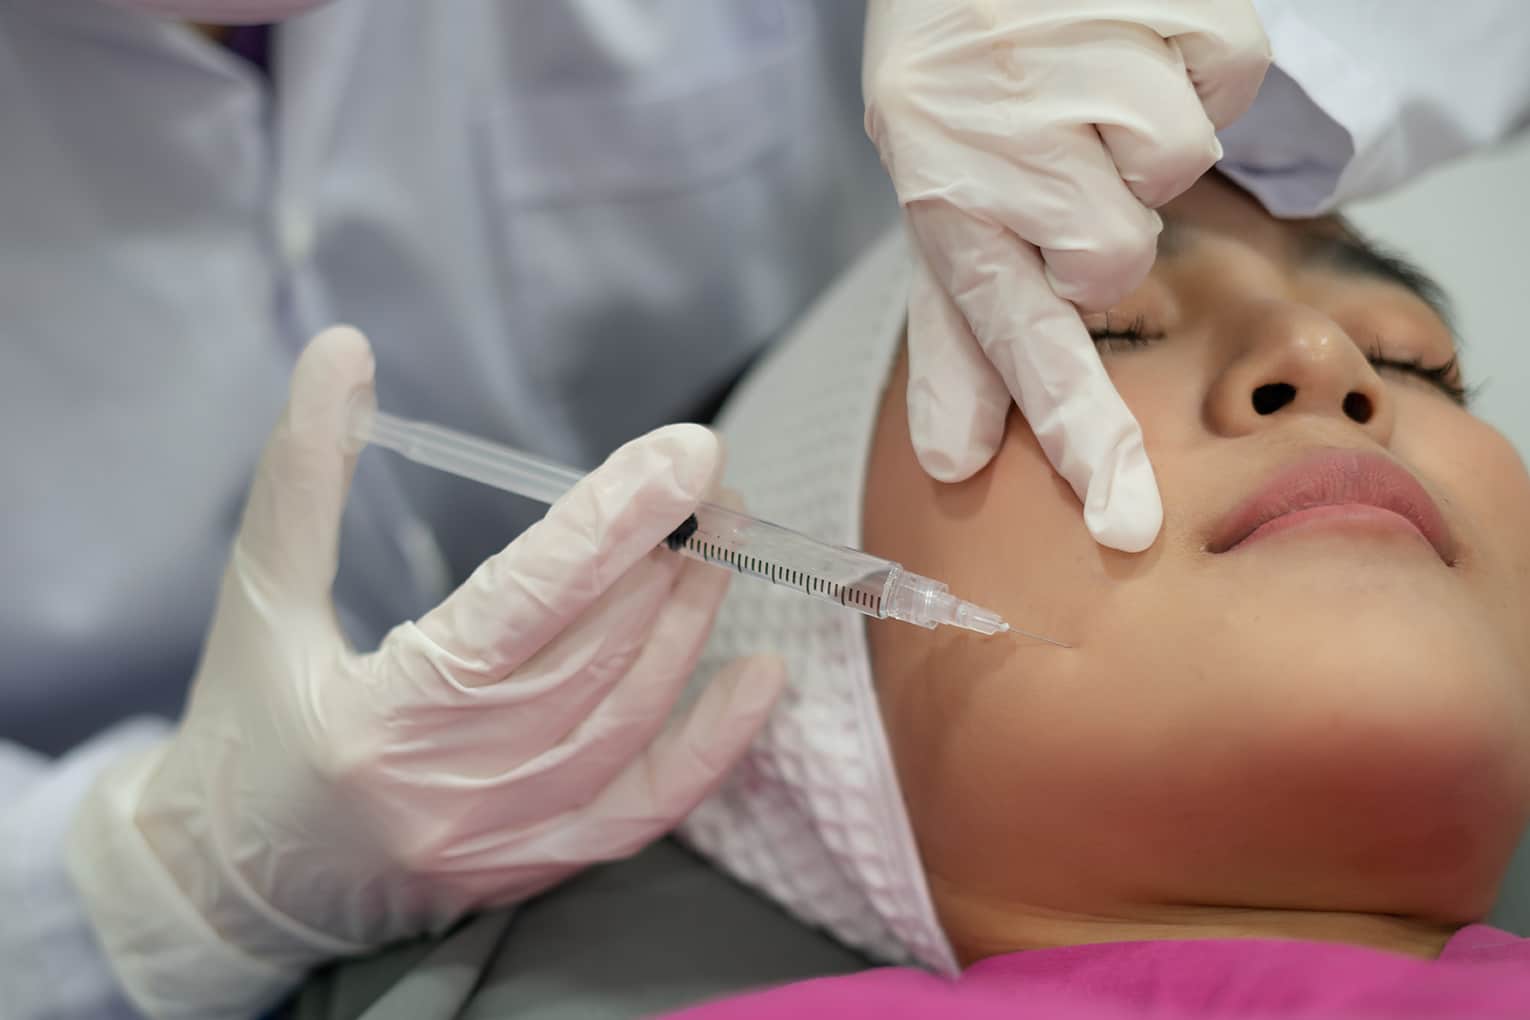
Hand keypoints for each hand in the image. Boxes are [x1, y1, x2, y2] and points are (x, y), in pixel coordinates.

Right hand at [69, 326, 782, 1017]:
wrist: (232, 887)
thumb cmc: (245, 727)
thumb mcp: (259, 596)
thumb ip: (303, 472)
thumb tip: (343, 348)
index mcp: (380, 714)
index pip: (523, 603)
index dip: (613, 522)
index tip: (688, 452)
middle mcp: (453, 785)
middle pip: (595, 654)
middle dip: (665, 552)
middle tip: (709, 477)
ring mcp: (504, 835)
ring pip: (630, 716)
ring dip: (688, 619)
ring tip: (722, 538)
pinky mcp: (536, 863)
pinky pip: (649, 807)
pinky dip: (714, 744)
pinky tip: (761, 677)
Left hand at [864, 0, 1269, 550]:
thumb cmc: (961, 100)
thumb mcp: (938, 214)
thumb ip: (960, 340)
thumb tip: (947, 461)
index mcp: (946, 204)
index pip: (1019, 342)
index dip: (1079, 437)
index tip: (1126, 524)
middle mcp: (999, 144)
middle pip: (1116, 260)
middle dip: (1101, 219)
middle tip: (1061, 155)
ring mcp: (1078, 69)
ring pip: (1172, 168)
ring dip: (1146, 133)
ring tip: (1091, 85)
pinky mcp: (1157, 7)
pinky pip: (1224, 77)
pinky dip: (1195, 63)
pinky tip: (1133, 39)